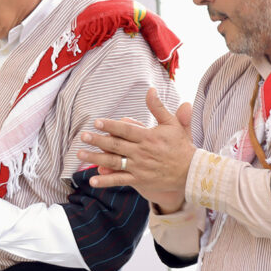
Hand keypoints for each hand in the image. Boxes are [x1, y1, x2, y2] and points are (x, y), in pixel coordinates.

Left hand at [78, 88, 194, 210]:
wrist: (190, 171)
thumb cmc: (180, 145)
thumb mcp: (172, 124)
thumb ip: (158, 107)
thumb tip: (150, 90)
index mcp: (149, 137)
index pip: (126, 130)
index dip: (111, 125)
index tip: (96, 122)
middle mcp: (142, 152)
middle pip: (116, 145)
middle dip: (98, 140)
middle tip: (83, 136)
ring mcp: (139, 167)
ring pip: (114, 162)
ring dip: (96, 158)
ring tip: (80, 153)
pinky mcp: (138, 180)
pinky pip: (120, 180)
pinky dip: (106, 181)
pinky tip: (92, 180)